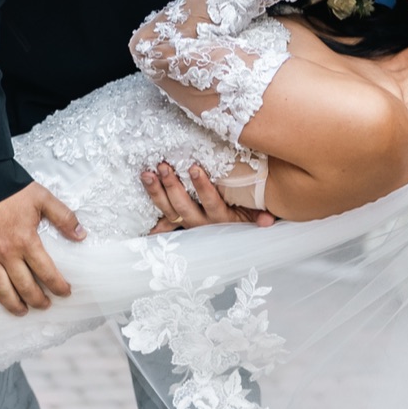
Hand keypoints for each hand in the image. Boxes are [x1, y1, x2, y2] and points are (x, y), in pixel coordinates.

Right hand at [0, 182, 84, 318]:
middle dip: (38, 300)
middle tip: (46, 305)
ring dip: (15, 305)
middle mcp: (7, 253)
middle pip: (25, 286)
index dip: (58, 286)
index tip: (65, 292)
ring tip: (23, 312)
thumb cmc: (10, 189)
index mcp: (26, 241)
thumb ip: (64, 217)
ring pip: (3, 289)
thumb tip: (81, 235)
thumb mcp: (43, 198)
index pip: (46, 272)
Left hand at [141, 162, 272, 229]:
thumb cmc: (244, 218)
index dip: (201, 186)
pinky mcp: (179, 224)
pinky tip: (139, 207)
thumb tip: (268, 221)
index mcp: (220, 219)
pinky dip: (151, 218)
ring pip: (168, 210)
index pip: (210, 201)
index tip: (193, 167)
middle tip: (163, 166)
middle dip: (172, 185)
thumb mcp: (251, 216)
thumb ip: (257, 216)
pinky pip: (163, 220)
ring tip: (147, 174)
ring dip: (156, 193)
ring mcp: (188, 224)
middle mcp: (202, 223)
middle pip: (183, 206)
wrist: (233, 242)